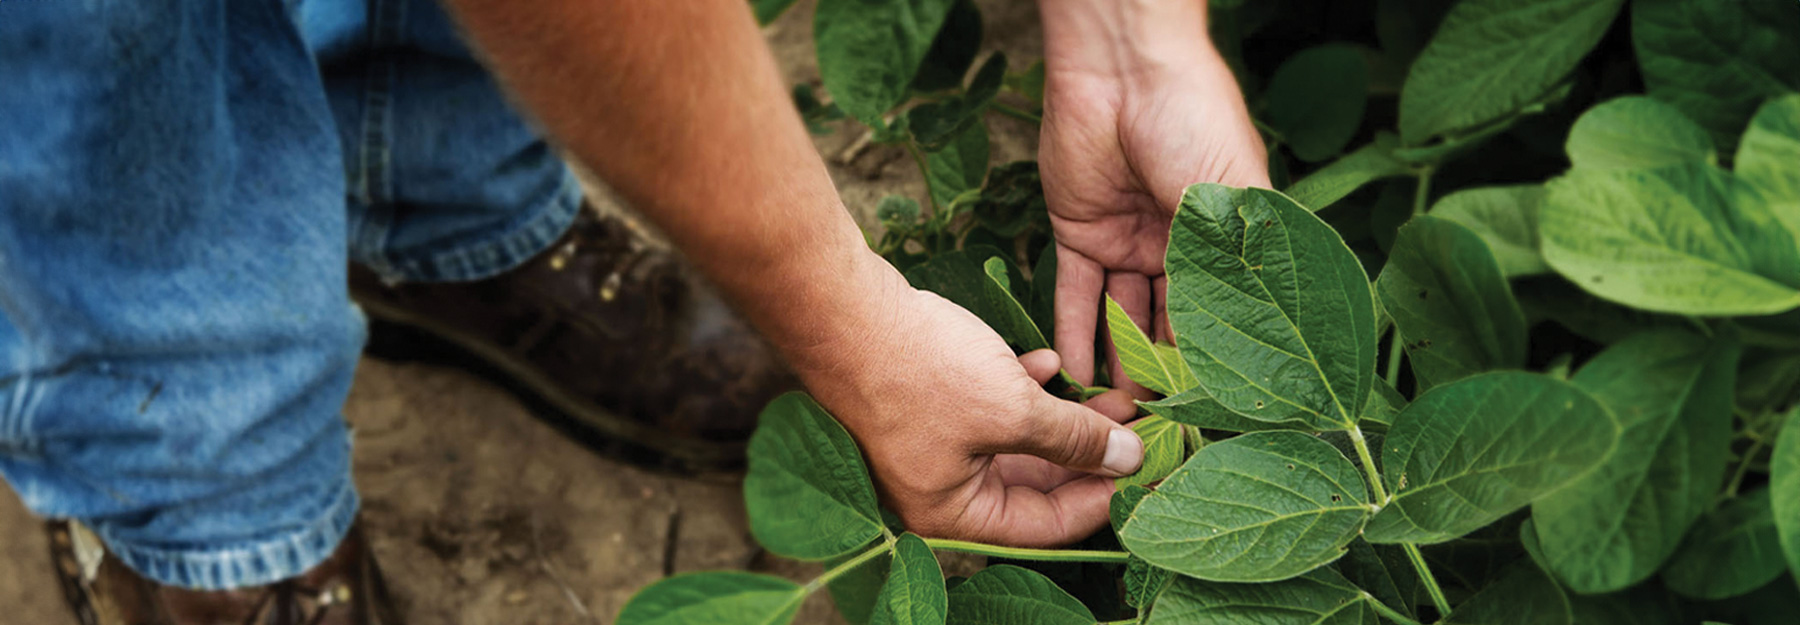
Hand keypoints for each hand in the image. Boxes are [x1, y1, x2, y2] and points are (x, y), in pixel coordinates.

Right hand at [794, 262, 1143, 546]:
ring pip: (1018, 442)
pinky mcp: (929, 404)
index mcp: (954, 514)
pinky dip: (1023, 389)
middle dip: (1088, 452)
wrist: (843, 309)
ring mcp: (933, 446)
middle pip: (1034, 485)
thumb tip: (1130, 461)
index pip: (1046, 527)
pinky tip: (1049, 359)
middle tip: (1139, 426)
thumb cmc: (920, 370)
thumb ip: (1075, 439)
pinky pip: (990, 409)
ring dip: (1064, 417)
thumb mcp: (1013, 408)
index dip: (1101, 498)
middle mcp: (941, 490)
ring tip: (1112, 392)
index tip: (1145, 468)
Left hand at [1037, 4, 1269, 394]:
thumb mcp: (1232, 200)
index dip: (1213, 365)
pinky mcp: (1079, 232)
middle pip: (1168, 325)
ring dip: (1117, 364)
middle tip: (1154, 430)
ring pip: (1122, 317)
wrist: (1125, 68)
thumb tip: (1242, 349)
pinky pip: (1077, 294)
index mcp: (1227, 241)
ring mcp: (1128, 240)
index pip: (1221, 317)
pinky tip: (1075, 378)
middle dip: (1160, 376)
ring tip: (1114, 415)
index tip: (1208, 417)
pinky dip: (1075, 333)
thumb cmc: (1195, 121)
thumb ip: (1231, 271)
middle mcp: (1179, 247)